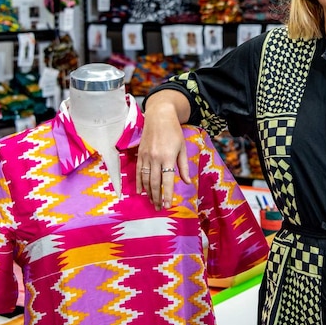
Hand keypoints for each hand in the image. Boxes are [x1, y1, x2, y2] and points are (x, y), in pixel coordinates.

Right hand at [136, 91, 190, 209]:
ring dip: (148, 192)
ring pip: (145, 179)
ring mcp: (146, 156)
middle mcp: (155, 158)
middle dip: (157, 197)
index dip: (167, 194)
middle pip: (155, 183)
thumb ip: (183, 166)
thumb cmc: (174, 132)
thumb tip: (186, 182)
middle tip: (159, 208)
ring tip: (152, 202)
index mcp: (168, 157)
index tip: (167, 205)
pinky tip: (141, 192)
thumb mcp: (182, 148)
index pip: (167, 180)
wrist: (159, 116)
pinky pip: (138, 172)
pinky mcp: (140, 154)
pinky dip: (139, 183)